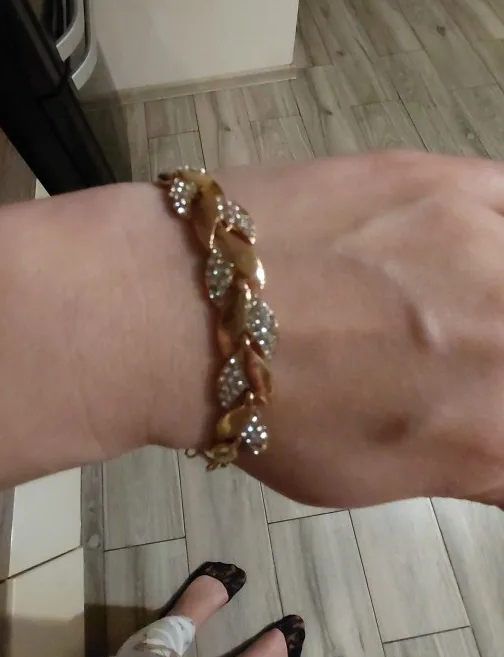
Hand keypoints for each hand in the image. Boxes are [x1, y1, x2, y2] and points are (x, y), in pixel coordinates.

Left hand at [152, 151, 503, 508]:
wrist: (184, 308)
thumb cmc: (268, 411)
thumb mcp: (372, 477)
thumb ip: (470, 465)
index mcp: (491, 431)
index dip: (499, 416)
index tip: (484, 401)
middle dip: (495, 359)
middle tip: (464, 353)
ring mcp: (485, 246)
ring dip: (493, 297)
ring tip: (457, 303)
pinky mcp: (449, 179)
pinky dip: (500, 228)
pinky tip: (475, 246)